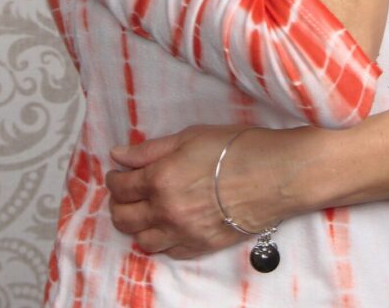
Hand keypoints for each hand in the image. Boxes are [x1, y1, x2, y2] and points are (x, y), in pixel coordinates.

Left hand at [107, 124, 288, 259]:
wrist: (274, 175)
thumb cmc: (235, 148)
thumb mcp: (190, 136)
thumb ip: (149, 149)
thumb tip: (118, 155)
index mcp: (160, 179)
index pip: (120, 187)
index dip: (114, 178)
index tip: (118, 172)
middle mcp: (165, 211)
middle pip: (123, 218)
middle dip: (118, 203)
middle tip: (126, 192)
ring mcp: (182, 234)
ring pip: (142, 240)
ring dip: (137, 225)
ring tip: (145, 210)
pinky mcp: (200, 247)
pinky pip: (168, 253)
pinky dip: (161, 241)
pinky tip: (167, 225)